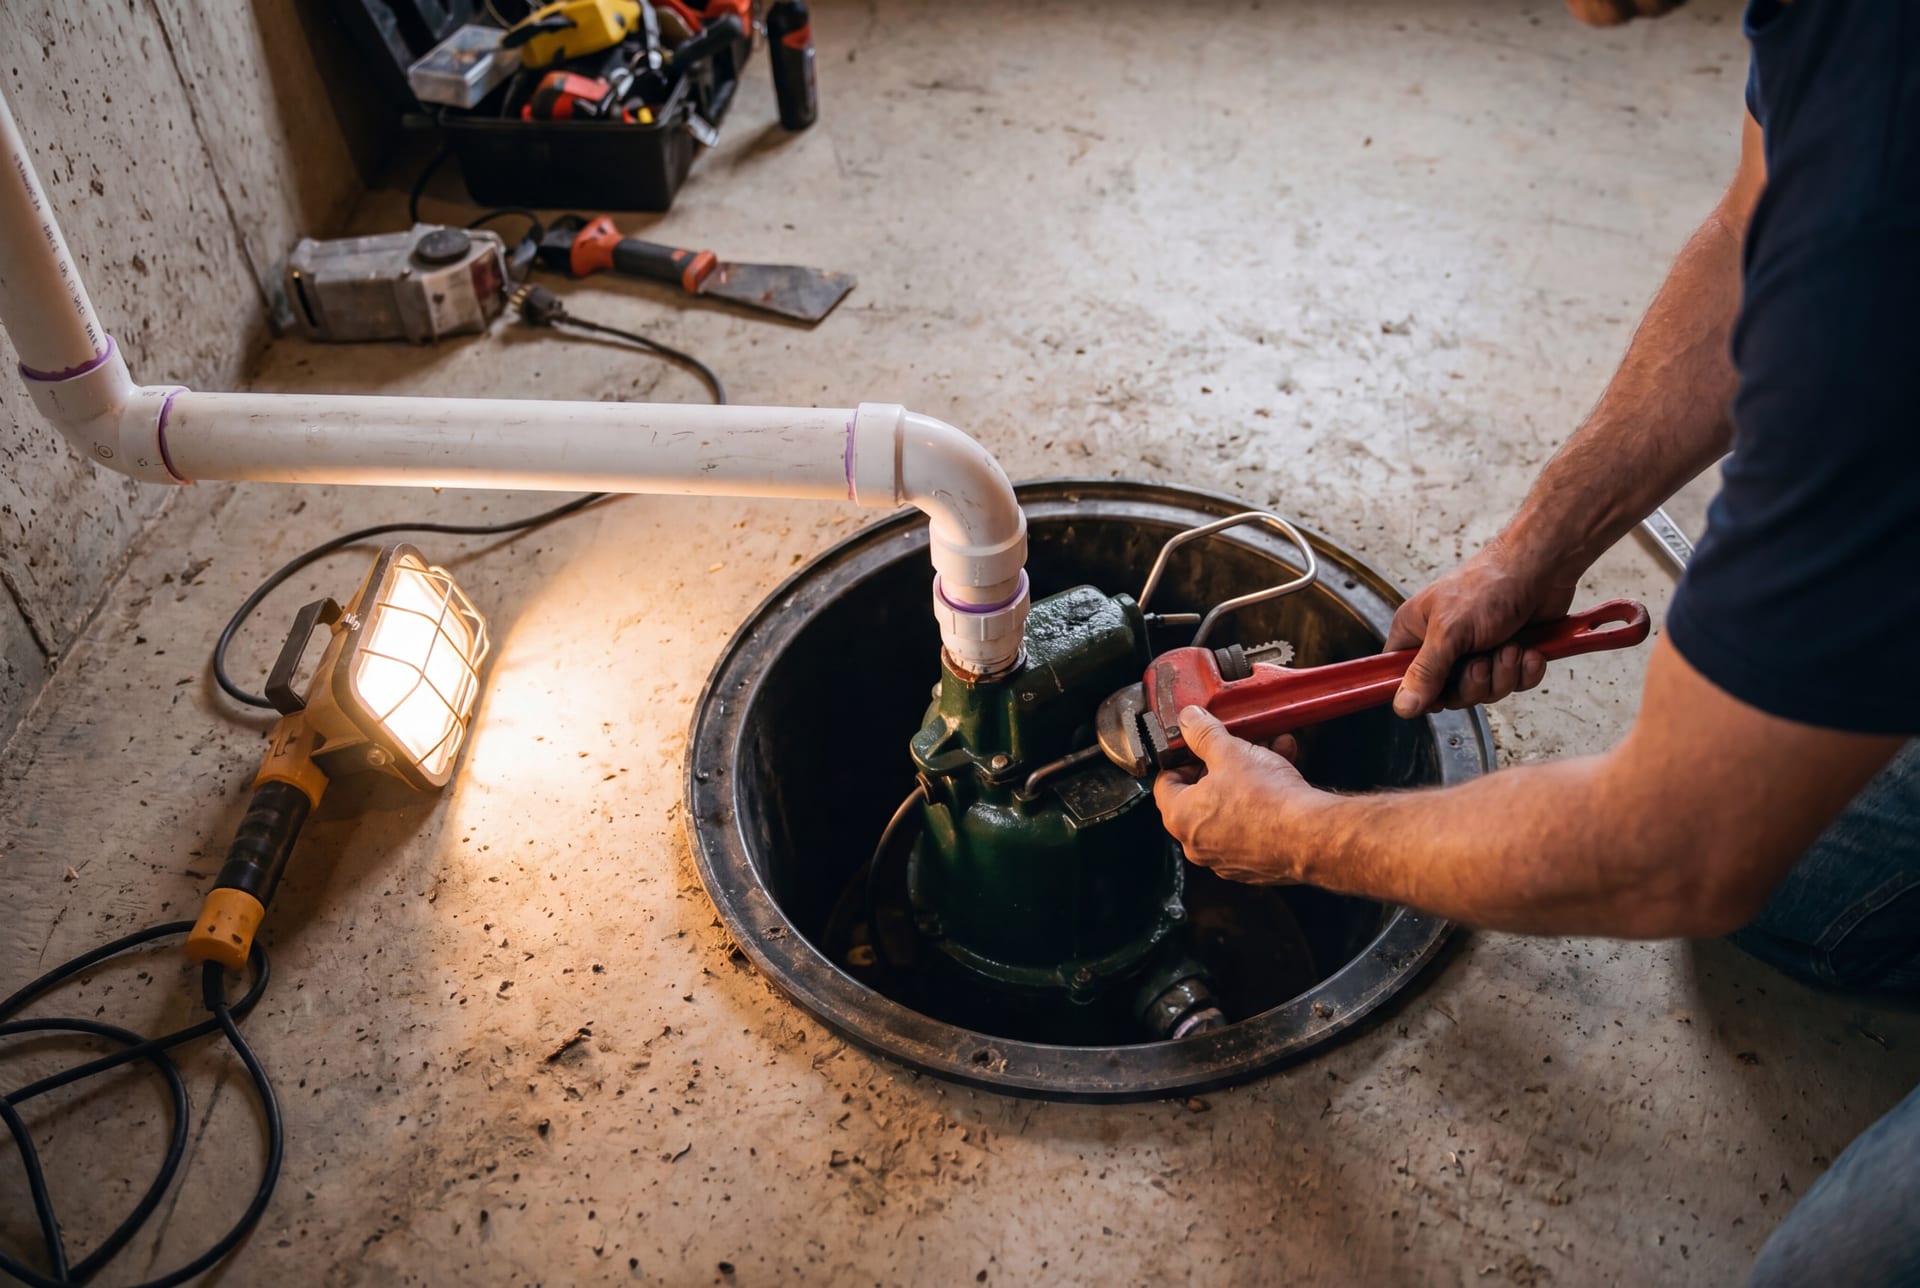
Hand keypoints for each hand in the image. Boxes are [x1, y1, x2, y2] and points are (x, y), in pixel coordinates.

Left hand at [1154, 707, 1319, 884]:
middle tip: (1236, 749)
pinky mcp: (1255, 864)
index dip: (1182, 758)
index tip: (1198, 747)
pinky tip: (1283, 776)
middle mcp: (1198, 843)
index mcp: (1181, 817)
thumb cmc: (1266, 801)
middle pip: (1201, 795)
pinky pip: (1252, 825)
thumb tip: (1190, 721)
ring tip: (1268, 753)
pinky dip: (1263, 803)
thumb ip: (1204, 734)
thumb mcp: (1230, 752)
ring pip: (1231, 808)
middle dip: (1222, 766)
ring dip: (1247, 779)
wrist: (1310, 836)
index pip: (1166, 782)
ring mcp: (1226, 857)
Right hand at [1384, 533, 1578, 716]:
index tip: (1440, 694)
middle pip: (1448, 693)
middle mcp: (1443, 644)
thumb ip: (1426, 672)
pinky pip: (1512, 684)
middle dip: (1474, 683)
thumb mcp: (1449, 631)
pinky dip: (1524, 671)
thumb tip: (1402, 706)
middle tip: (1482, 661)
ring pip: (1484, 691)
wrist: (1541, 568)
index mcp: (1416, 631)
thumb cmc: (1490, 584)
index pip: (1400, 676)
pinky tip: (1528, 649)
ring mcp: (1477, 651)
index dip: (1419, 692)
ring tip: (1510, 647)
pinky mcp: (1507, 655)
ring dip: (1503, 674)